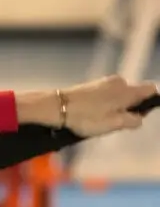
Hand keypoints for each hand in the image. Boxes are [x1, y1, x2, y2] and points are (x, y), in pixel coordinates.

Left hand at [15, 75, 158, 136]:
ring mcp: (104, 82)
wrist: (56, 107)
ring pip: (119, 97)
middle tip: (115, 123)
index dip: (150, 103)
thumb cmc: (86, 117)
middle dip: (130, 109)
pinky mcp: (92, 86)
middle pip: (134, 95)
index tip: (139, 115)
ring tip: (99, 120)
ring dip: (115, 109)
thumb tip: (140, 117)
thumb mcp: (114, 124)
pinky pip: (106, 97)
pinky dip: (104, 106)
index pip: (152, 90)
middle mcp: (119, 82)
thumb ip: (133, 120)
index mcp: (128, 90)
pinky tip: (91, 115)